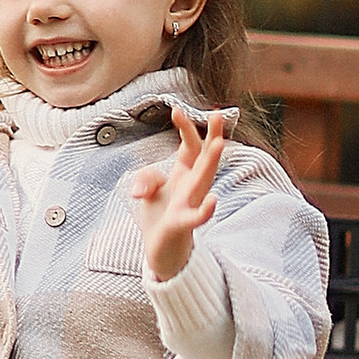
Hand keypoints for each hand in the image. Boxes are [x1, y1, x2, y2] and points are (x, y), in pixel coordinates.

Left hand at [126, 106, 227, 282]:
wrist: (161, 249)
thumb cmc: (159, 215)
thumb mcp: (148, 189)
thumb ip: (146, 178)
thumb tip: (139, 189)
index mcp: (185, 174)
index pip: (190, 146)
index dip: (185, 127)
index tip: (177, 109)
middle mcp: (191, 186)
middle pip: (204, 157)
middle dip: (212, 135)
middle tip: (217, 114)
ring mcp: (189, 204)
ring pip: (203, 180)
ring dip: (211, 161)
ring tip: (219, 143)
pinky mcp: (181, 223)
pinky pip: (196, 217)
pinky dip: (205, 210)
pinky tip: (213, 200)